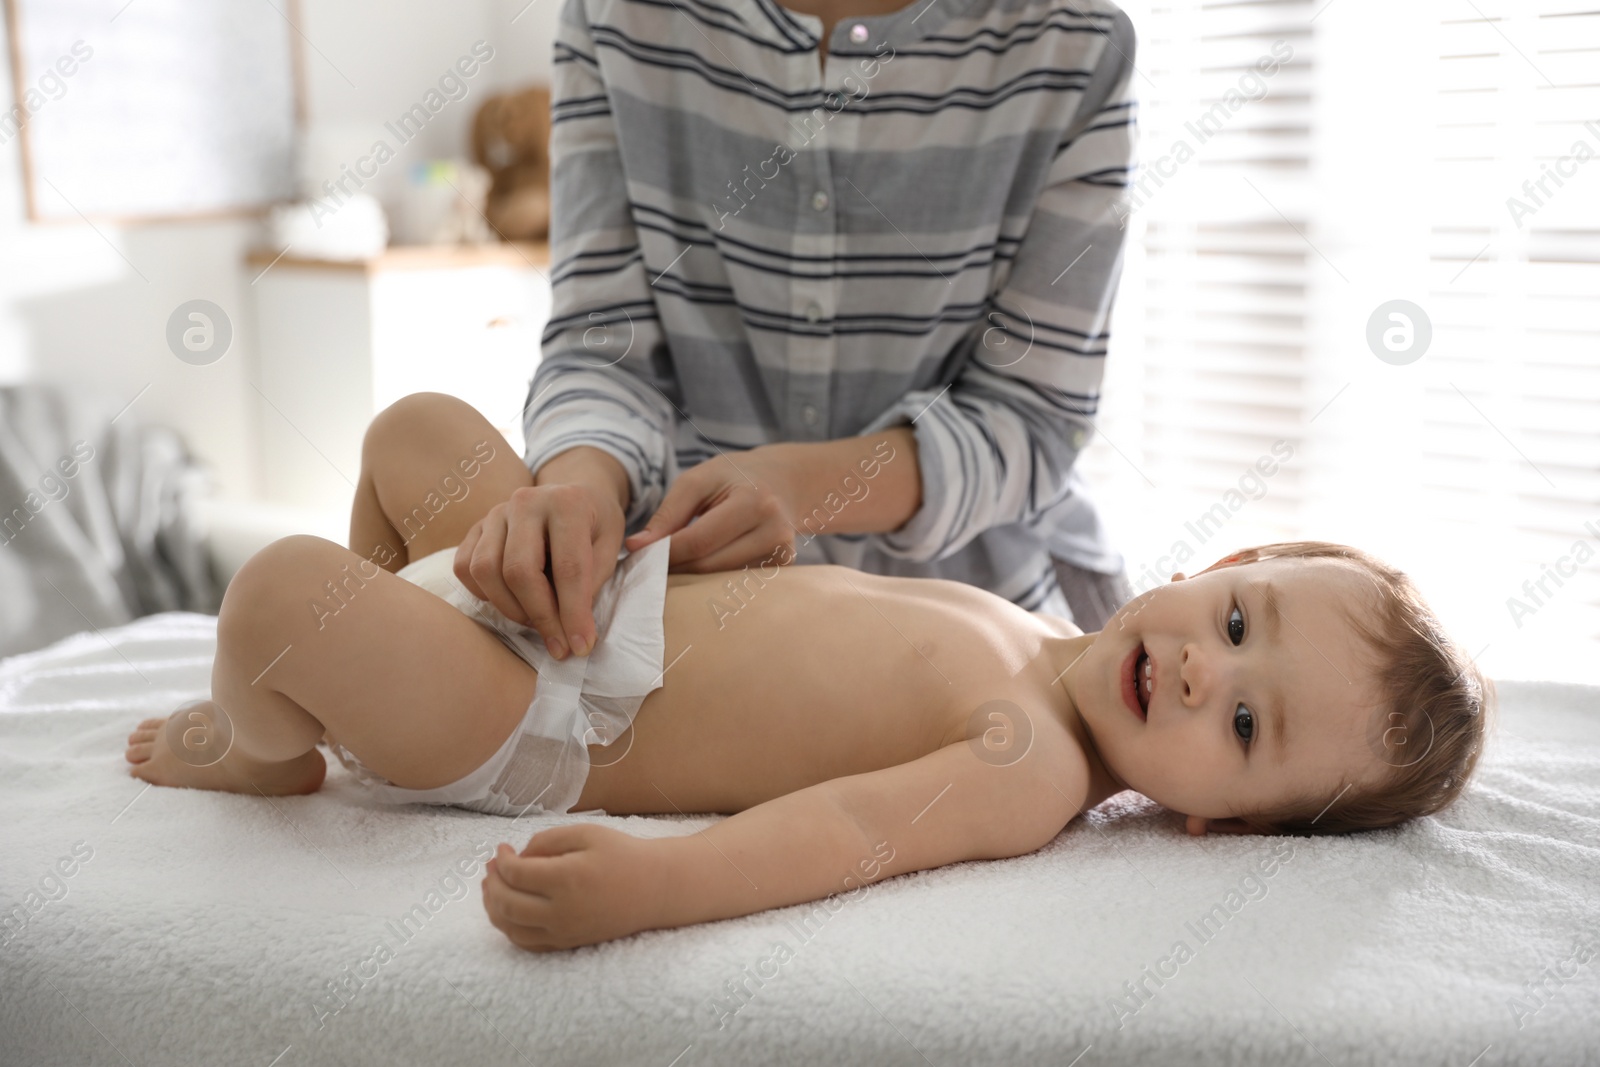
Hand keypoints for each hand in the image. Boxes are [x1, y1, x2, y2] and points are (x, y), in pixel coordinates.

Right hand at [453, 481, 624, 658]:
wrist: (573, 490)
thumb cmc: (595, 524)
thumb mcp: (611, 545)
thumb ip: (593, 581)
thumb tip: (572, 628)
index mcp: (567, 503)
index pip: (567, 568)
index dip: (573, 613)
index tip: (580, 646)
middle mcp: (526, 502)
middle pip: (519, 571)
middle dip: (540, 617)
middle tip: (558, 644)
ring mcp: (496, 512)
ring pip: (485, 571)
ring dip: (511, 609)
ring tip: (537, 621)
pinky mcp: (476, 526)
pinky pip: (465, 568)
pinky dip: (484, 595)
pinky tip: (511, 601)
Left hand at [481, 824, 663, 950]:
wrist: (655, 888)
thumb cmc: (621, 855)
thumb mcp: (587, 833)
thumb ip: (548, 839)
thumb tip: (519, 856)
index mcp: (567, 879)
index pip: (516, 874)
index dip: (501, 860)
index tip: (502, 848)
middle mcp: (562, 910)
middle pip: (507, 903)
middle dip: (491, 883)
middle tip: (491, 867)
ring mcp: (564, 931)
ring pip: (511, 928)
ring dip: (493, 908)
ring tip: (491, 888)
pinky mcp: (568, 943)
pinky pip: (527, 943)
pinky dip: (509, 929)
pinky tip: (507, 911)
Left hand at [624, 446, 800, 572]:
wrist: (784, 481)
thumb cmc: (734, 476)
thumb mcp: (698, 480)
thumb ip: (668, 513)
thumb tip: (636, 547)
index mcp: (755, 502)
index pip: (699, 541)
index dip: (664, 552)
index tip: (637, 554)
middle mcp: (775, 532)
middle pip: (709, 566)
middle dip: (673, 567)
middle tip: (646, 565)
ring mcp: (782, 555)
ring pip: (720, 580)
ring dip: (690, 577)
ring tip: (671, 564)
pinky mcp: (782, 569)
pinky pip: (734, 582)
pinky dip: (711, 578)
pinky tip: (699, 565)